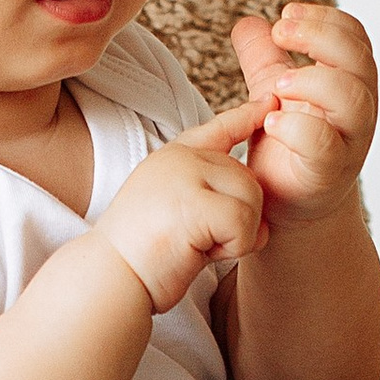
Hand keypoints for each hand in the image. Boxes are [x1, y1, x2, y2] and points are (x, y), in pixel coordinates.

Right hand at [95, 96, 272, 312]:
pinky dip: (233, 247)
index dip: (247, 116)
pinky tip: (200, 253)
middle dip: (239, 219)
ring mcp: (185, 175)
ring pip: (252, 198)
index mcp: (172, 157)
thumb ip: (211, 202)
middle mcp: (180, 158)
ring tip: (197, 246)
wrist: (110, 278)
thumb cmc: (142, 257)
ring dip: (237, 235)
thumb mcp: (175, 214)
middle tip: (198, 241)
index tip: (270, 101)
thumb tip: (263, 224)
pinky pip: (244, 222)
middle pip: (249, 179)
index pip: (219, 129)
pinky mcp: (194, 201)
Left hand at [230, 5, 376, 229]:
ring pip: (352, 99)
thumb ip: (264, 60)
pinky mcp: (328, 173)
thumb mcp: (272, 95)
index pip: (354, 37)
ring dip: (314, 81)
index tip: (286, 14)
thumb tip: (250, 22)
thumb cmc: (288, 146)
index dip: (325, 18)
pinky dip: (297, 128)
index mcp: (348, 82)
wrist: (284, 203)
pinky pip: (324, 146)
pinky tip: (270, 120)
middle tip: (281, 32)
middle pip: (359, 60)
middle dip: (321, 36)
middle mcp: (356, 110)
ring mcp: (348, 142)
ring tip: (277, 85)